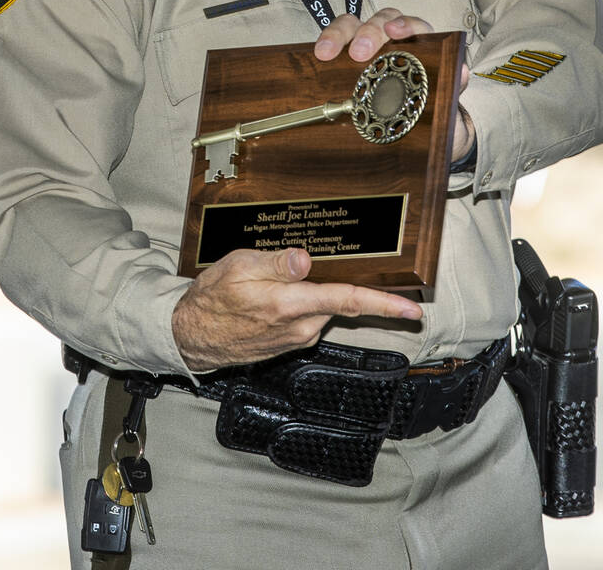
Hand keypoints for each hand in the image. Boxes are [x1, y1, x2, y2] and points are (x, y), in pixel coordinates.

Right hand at [171, 246, 422, 371]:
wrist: (191, 336)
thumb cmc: (212, 297)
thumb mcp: (238, 266)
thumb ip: (275, 263)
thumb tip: (305, 260)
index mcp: (290, 306)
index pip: (347, 301)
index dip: (383, 304)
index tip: (412, 309)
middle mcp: (300, 328)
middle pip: (337, 301)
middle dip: (340, 284)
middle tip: (318, 265)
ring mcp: (296, 338)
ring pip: (321, 307)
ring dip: (312, 292)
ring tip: (273, 278)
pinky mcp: (289, 342)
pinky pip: (307, 316)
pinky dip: (302, 303)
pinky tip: (273, 295)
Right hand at [314, 9, 475, 162]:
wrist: (417, 137)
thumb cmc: (432, 115)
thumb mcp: (447, 107)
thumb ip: (454, 90)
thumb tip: (463, 73)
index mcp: (420, 48)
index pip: (414, 26)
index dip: (404, 24)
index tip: (394, 30)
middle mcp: (392, 42)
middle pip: (379, 21)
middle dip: (368, 32)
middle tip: (359, 53)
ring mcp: (366, 48)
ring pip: (352, 26)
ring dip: (339, 34)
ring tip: (326, 52)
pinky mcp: (345, 60)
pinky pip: (334, 44)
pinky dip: (326, 44)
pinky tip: (318, 56)